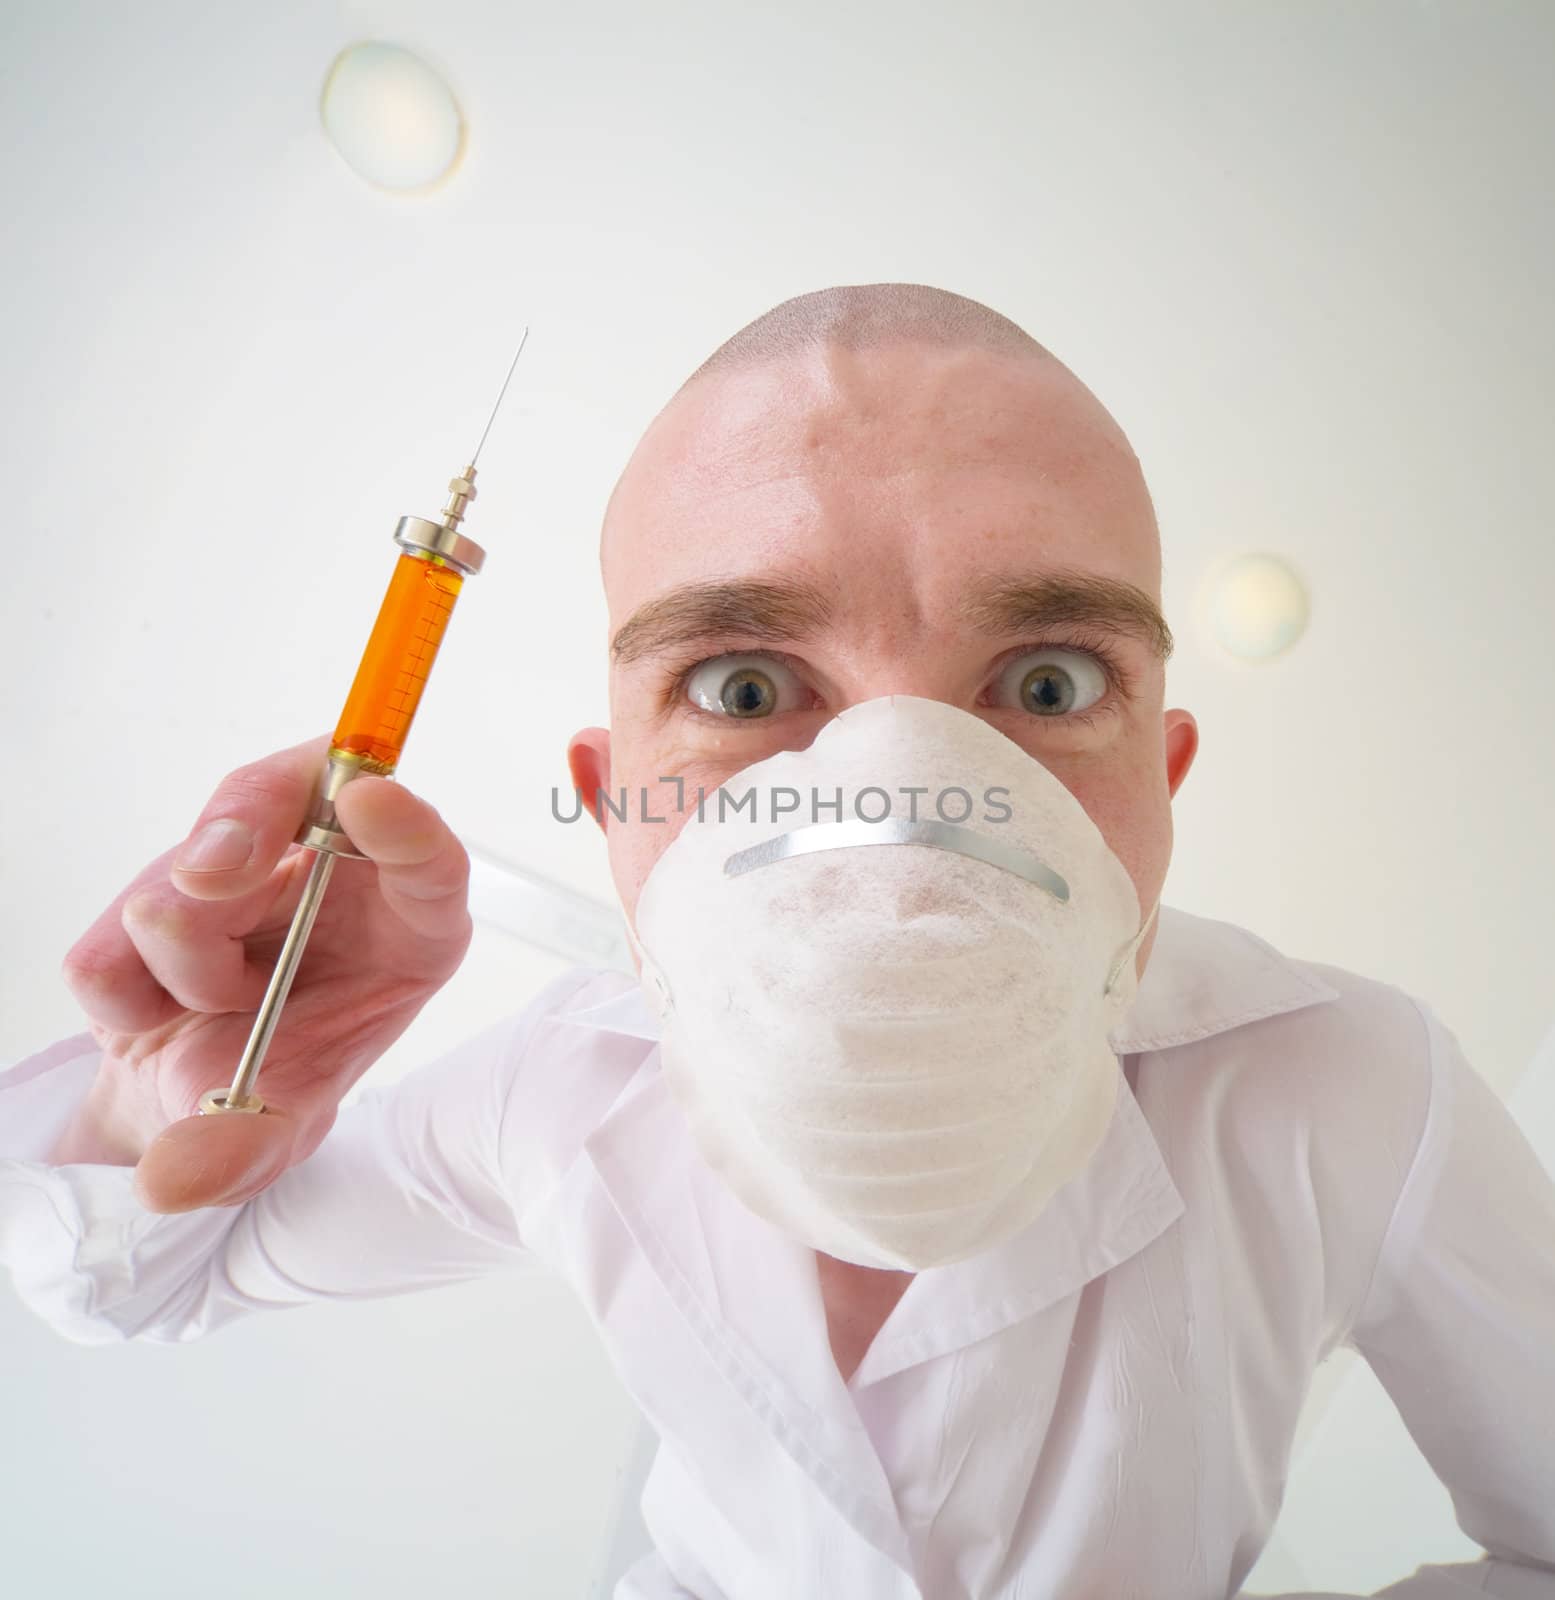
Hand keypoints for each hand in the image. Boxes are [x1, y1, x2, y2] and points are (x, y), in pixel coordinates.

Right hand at [57, 732, 471, 1212]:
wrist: (196, 1093)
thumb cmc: (275, 1085)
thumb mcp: (280, 1125)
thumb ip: (242, 1148)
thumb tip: (176, 1176)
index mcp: (407, 924)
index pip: (431, 859)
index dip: (406, 826)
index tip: (369, 799)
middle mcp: (338, 873)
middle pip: (297, 795)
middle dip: (243, 829)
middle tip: (211, 879)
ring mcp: (254, 861)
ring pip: (195, 860)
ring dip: (185, 954)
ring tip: (213, 1005)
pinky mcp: (173, 874)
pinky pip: (123, 911)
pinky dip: (124, 983)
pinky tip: (162, 1008)